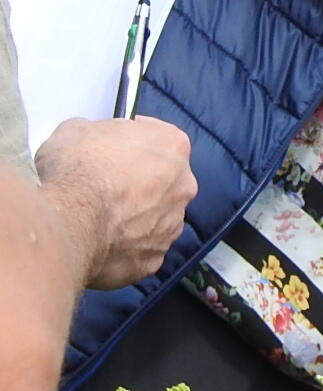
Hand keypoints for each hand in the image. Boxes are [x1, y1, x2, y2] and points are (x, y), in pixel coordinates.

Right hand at [36, 116, 196, 288]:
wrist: (69, 222)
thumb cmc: (76, 168)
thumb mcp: (76, 130)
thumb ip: (96, 133)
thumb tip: (91, 140)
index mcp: (173, 146)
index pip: (159, 140)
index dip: (133, 144)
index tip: (113, 151)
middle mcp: (184, 185)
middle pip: (164, 182)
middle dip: (140, 185)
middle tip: (106, 191)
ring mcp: (172, 225)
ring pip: (156, 220)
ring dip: (136, 220)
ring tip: (101, 223)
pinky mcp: (153, 260)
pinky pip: (141, 252)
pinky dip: (124, 250)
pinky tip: (101, 246)